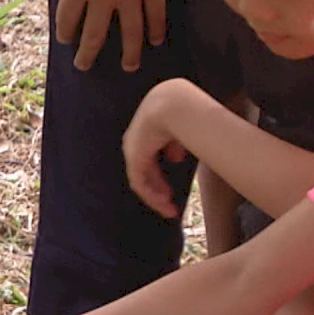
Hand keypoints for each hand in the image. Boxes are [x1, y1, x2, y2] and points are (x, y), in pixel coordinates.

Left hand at [40, 0, 167, 71]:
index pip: (67, 19)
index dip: (65, 32)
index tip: (65, 40)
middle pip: (94, 35)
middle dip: (88, 54)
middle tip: (84, 66)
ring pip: (130, 32)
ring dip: (129, 52)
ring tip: (128, 67)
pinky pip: (156, 13)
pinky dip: (157, 28)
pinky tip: (156, 41)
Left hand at [122, 80, 194, 216]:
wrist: (173, 106)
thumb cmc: (181, 113)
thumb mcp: (179, 131)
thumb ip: (175, 146)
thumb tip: (176, 158)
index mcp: (144, 134)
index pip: (148, 160)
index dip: (158, 176)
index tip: (169, 189)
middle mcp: (134, 144)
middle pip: (143, 172)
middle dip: (157, 188)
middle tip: (168, 202)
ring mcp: (133, 152)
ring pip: (141, 181)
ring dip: (155, 196)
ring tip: (168, 208)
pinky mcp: (135, 160)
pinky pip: (140, 184)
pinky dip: (152, 195)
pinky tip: (164, 203)